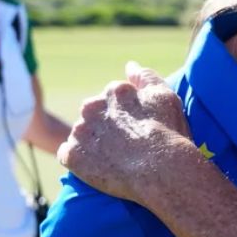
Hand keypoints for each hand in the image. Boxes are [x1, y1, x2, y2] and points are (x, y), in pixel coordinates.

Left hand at [58, 62, 193, 202]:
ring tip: (113, 159)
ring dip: (92, 143)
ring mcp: (80, 131)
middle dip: (104, 126)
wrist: (161, 172)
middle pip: (93, 114)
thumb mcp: (165, 97)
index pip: (112, 99)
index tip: (136, 130)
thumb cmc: (168, 134)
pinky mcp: (72, 155)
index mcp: (114, 91)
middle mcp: (92, 106)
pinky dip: (79, 160)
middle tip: (124, 145)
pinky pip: (68, 154)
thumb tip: (129, 65)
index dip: (125, 116)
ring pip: (81, 134)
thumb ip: (146, 76)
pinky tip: (97, 167)